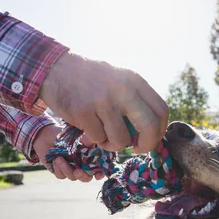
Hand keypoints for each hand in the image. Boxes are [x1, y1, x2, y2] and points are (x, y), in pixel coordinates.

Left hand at [33, 124, 105, 182]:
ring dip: (67, 169)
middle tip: (78, 172)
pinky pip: (61, 176)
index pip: (98, 167)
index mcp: (88, 156)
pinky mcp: (59, 171)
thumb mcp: (74, 136)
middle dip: (83, 176)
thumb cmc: (62, 134)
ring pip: (73, 177)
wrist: (45, 136)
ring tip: (59, 159)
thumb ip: (84, 139)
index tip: (98, 175)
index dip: (100, 173)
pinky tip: (55, 160)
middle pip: (87, 177)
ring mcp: (70, 169)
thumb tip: (93, 141)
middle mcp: (81, 164)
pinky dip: (58, 169)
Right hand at [40, 52, 168, 153]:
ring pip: (121, 140)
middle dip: (146, 145)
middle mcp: (123, 89)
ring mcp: (103, 101)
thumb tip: (151, 133)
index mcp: (135, 81)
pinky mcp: (84, 112)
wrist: (56, 69)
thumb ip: (135, 101)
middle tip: (135, 149)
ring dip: (112, 144)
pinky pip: (98, 139)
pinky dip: (93, 139)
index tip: (150, 138)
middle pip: (150, 127)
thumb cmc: (91, 80)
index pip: (161, 111)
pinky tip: (86, 127)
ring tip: (101, 134)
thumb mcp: (119, 80)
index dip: (159, 131)